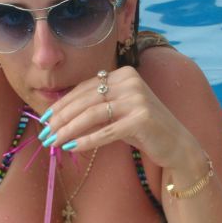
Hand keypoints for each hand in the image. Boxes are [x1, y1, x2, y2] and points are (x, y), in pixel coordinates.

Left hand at [39, 66, 193, 168]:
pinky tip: (71, 148)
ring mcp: (138, 99)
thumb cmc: (143, 130)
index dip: (62, 104)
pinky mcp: (142, 119)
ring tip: (53, 142)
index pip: (84, 88)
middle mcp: (131, 81)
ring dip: (69, 130)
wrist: (177, 145)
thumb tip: (58, 117)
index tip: (44, 119)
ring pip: (92, 114)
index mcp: (124, 74)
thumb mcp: (118, 112)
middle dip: (61, 118)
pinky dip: (86, 140)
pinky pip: (106, 131)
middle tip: (45, 134)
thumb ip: (95, 107)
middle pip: (86, 100)